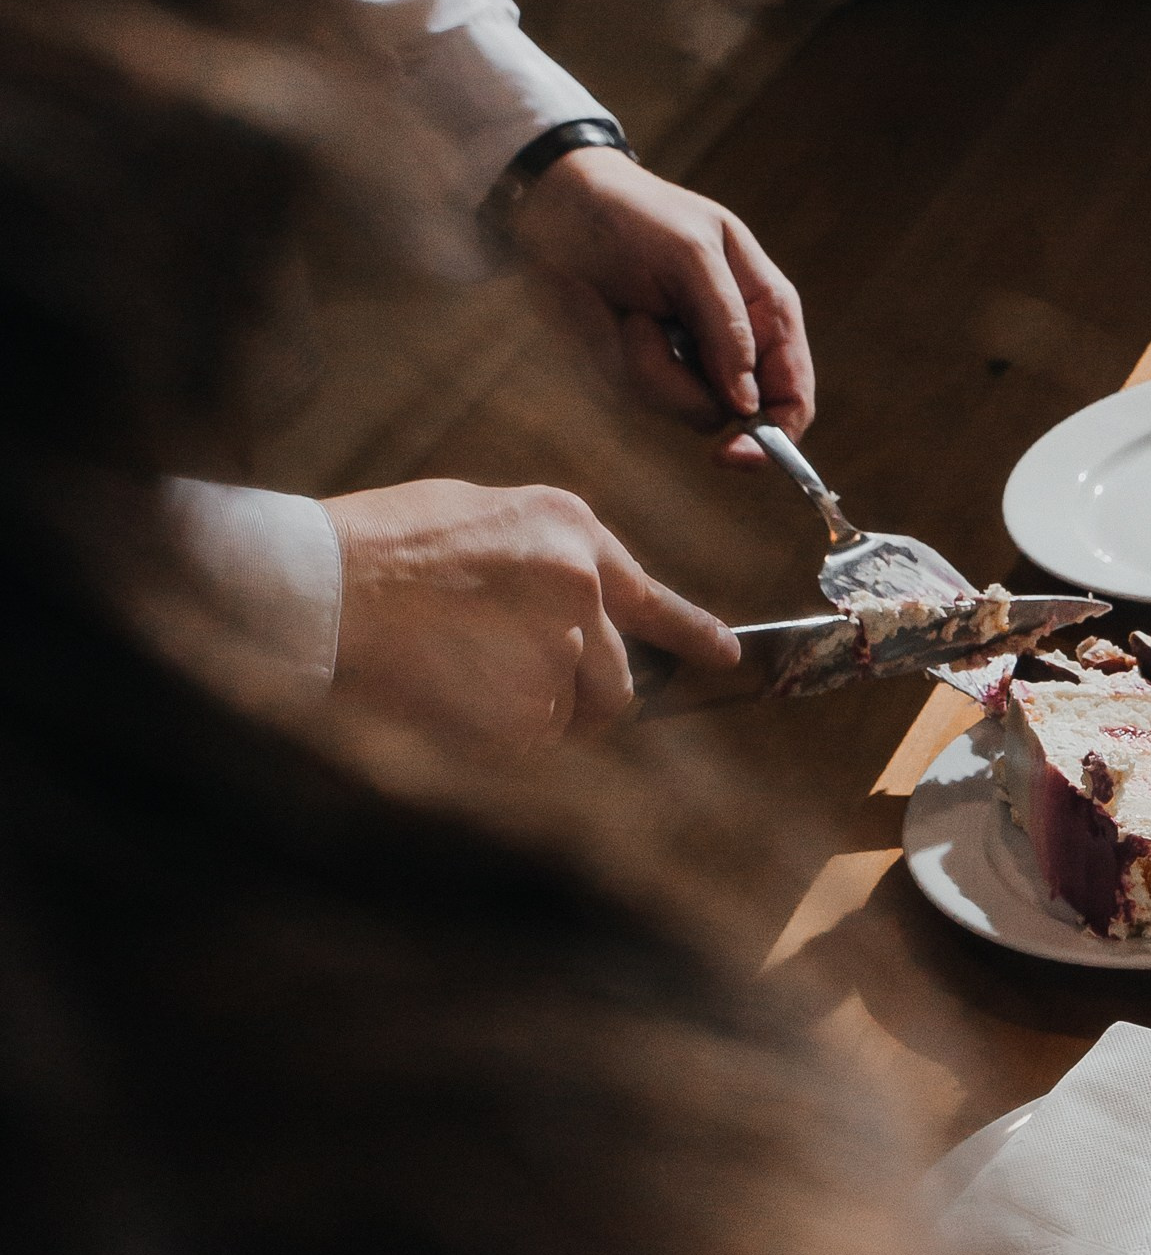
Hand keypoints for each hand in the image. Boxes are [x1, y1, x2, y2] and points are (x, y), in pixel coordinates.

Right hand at [323, 480, 738, 749]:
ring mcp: (561, 648)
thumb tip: (581, 606)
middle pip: (619, 677)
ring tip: (466, 676)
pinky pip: (533, 738)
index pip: (651, 597)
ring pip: (576, 714)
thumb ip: (546, 559)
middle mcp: (582, 587)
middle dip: (583, 694)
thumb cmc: (381, 548)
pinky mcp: (529, 706)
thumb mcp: (479, 516)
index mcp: (570, 529)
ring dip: (536, 712)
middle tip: (516, 684)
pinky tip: (450, 694)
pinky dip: (499, 733)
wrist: (322, 587)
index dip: (692, 634)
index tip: (724, 656)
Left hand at [511, 145, 813, 463]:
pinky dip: (630, 365)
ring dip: (656, 372)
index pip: (793, 388)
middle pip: (745, 416)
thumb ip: (727, 327)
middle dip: (702, 398)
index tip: (740, 454)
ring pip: (693, 411)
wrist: (558, 210)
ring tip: (634, 315)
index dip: (780, 431)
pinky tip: (621, 322)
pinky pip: (651, 398)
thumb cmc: (635, 217)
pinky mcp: (651, 370)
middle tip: (676, 393)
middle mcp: (738, 343)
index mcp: (767, 308)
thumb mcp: (689, 255)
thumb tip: (747, 404)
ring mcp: (694, 361)